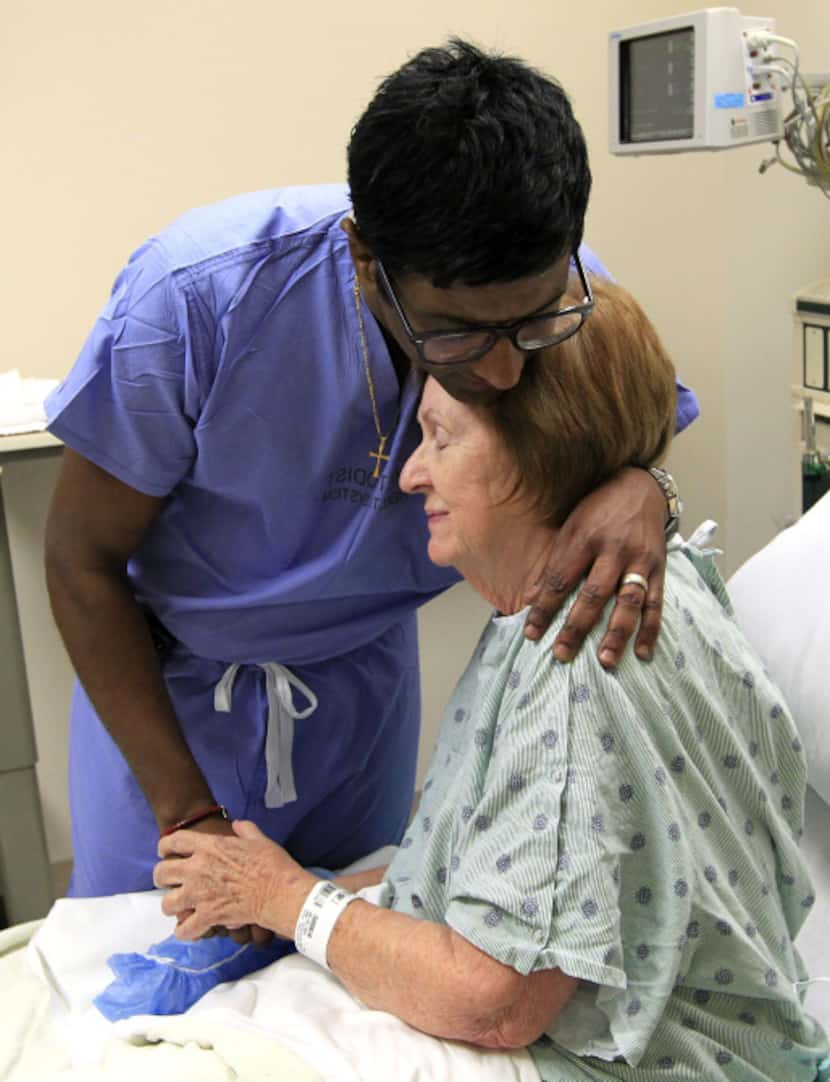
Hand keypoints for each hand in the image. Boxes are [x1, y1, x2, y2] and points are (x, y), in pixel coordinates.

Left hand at [155, 820, 315, 941]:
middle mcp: (198, 869)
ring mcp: (200, 894)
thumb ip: (244, 830)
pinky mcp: (207, 916)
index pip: (174, 841)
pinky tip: (189, 930)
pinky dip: (185, 932)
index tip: (165, 852)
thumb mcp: (259, 840)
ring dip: (172, 906)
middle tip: (169, 882)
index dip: (165, 846)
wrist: (280, 892)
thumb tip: (237, 825)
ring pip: (167, 903)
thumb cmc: (272, 864)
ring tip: (180, 907)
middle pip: (161, 873)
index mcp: (209, 846)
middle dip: (162, 878)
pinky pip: (183, 929)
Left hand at [523, 467, 665, 667]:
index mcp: (584, 537)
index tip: (531, 633)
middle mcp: (613, 550)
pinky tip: (643, 652)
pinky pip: (656, 603)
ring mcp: (638, 560)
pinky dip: (650, 629)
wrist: (640, 487)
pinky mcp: (658, 568)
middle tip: (562, 654)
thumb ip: (555, 562)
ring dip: (616, 633)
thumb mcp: (570, 527)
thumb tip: (532, 597)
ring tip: (606, 660)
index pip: (560, 579)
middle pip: (593, 594)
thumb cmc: (597, 509)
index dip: (544, 608)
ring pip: (627, 601)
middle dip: (576, 626)